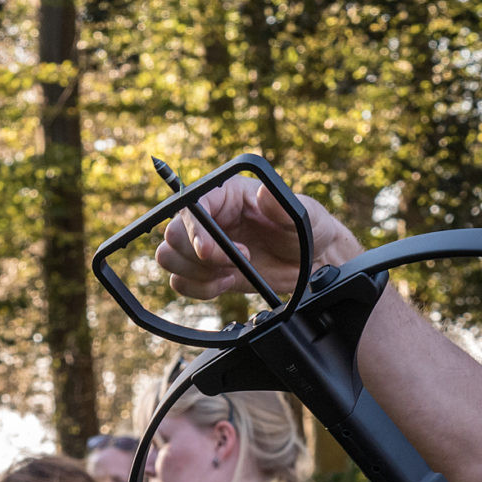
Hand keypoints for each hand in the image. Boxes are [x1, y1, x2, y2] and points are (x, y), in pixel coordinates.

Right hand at [155, 178, 361, 302]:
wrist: (312, 261)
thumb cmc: (307, 229)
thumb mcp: (301, 215)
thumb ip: (282, 205)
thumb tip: (262, 193)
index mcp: (224, 194)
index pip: (190, 207)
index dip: (193, 230)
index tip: (211, 252)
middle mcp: (207, 217)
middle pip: (173, 235)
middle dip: (199, 257)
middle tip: (236, 262)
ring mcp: (204, 245)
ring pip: (169, 258)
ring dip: (196, 273)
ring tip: (231, 273)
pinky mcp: (207, 271)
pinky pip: (180, 282)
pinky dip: (199, 289)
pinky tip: (226, 283)